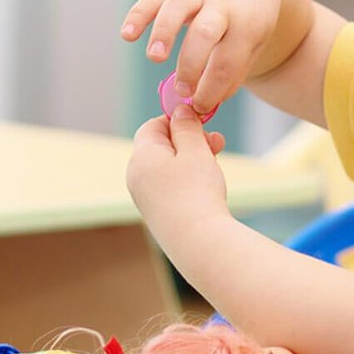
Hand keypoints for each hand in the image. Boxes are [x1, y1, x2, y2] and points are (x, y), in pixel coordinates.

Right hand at [120, 0, 282, 113]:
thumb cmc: (249, 16)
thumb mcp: (254, 42)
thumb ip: (232, 71)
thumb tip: (205, 103)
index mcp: (247, 23)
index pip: (228, 61)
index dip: (211, 89)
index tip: (199, 106)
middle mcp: (222, 3)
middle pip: (205, 32)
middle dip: (190, 64)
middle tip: (182, 90)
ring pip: (178, 6)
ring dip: (163, 33)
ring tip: (155, 58)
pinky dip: (138, 14)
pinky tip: (127, 35)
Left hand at [127, 107, 229, 221]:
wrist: (199, 242)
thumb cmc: (197, 192)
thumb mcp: (195, 150)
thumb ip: (187, 127)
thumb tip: (179, 111)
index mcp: (141, 157)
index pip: (153, 126)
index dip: (177, 119)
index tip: (201, 122)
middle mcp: (136, 176)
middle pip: (160, 146)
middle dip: (189, 140)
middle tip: (216, 143)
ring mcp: (145, 197)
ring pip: (167, 167)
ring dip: (191, 159)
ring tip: (215, 162)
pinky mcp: (156, 213)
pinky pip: (169, 186)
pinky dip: (186, 179)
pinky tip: (206, 185)